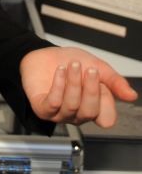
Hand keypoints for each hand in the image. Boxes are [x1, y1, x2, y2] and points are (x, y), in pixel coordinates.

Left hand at [20, 46, 137, 127]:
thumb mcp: (96, 66)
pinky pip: (53, 103)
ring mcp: (59, 114)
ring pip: (71, 106)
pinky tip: (60, 71)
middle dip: (90, 89)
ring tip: (72, 65)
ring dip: (73, 83)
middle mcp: (77, 114)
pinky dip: (58, 85)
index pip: (106, 118)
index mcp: (93, 107)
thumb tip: (131, 95)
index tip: (100, 75)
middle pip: (89, 112)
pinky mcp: (42, 108)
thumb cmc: (69, 63)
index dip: (105, 101)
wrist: (44, 54)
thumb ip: (114, 81)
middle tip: (89, 69)